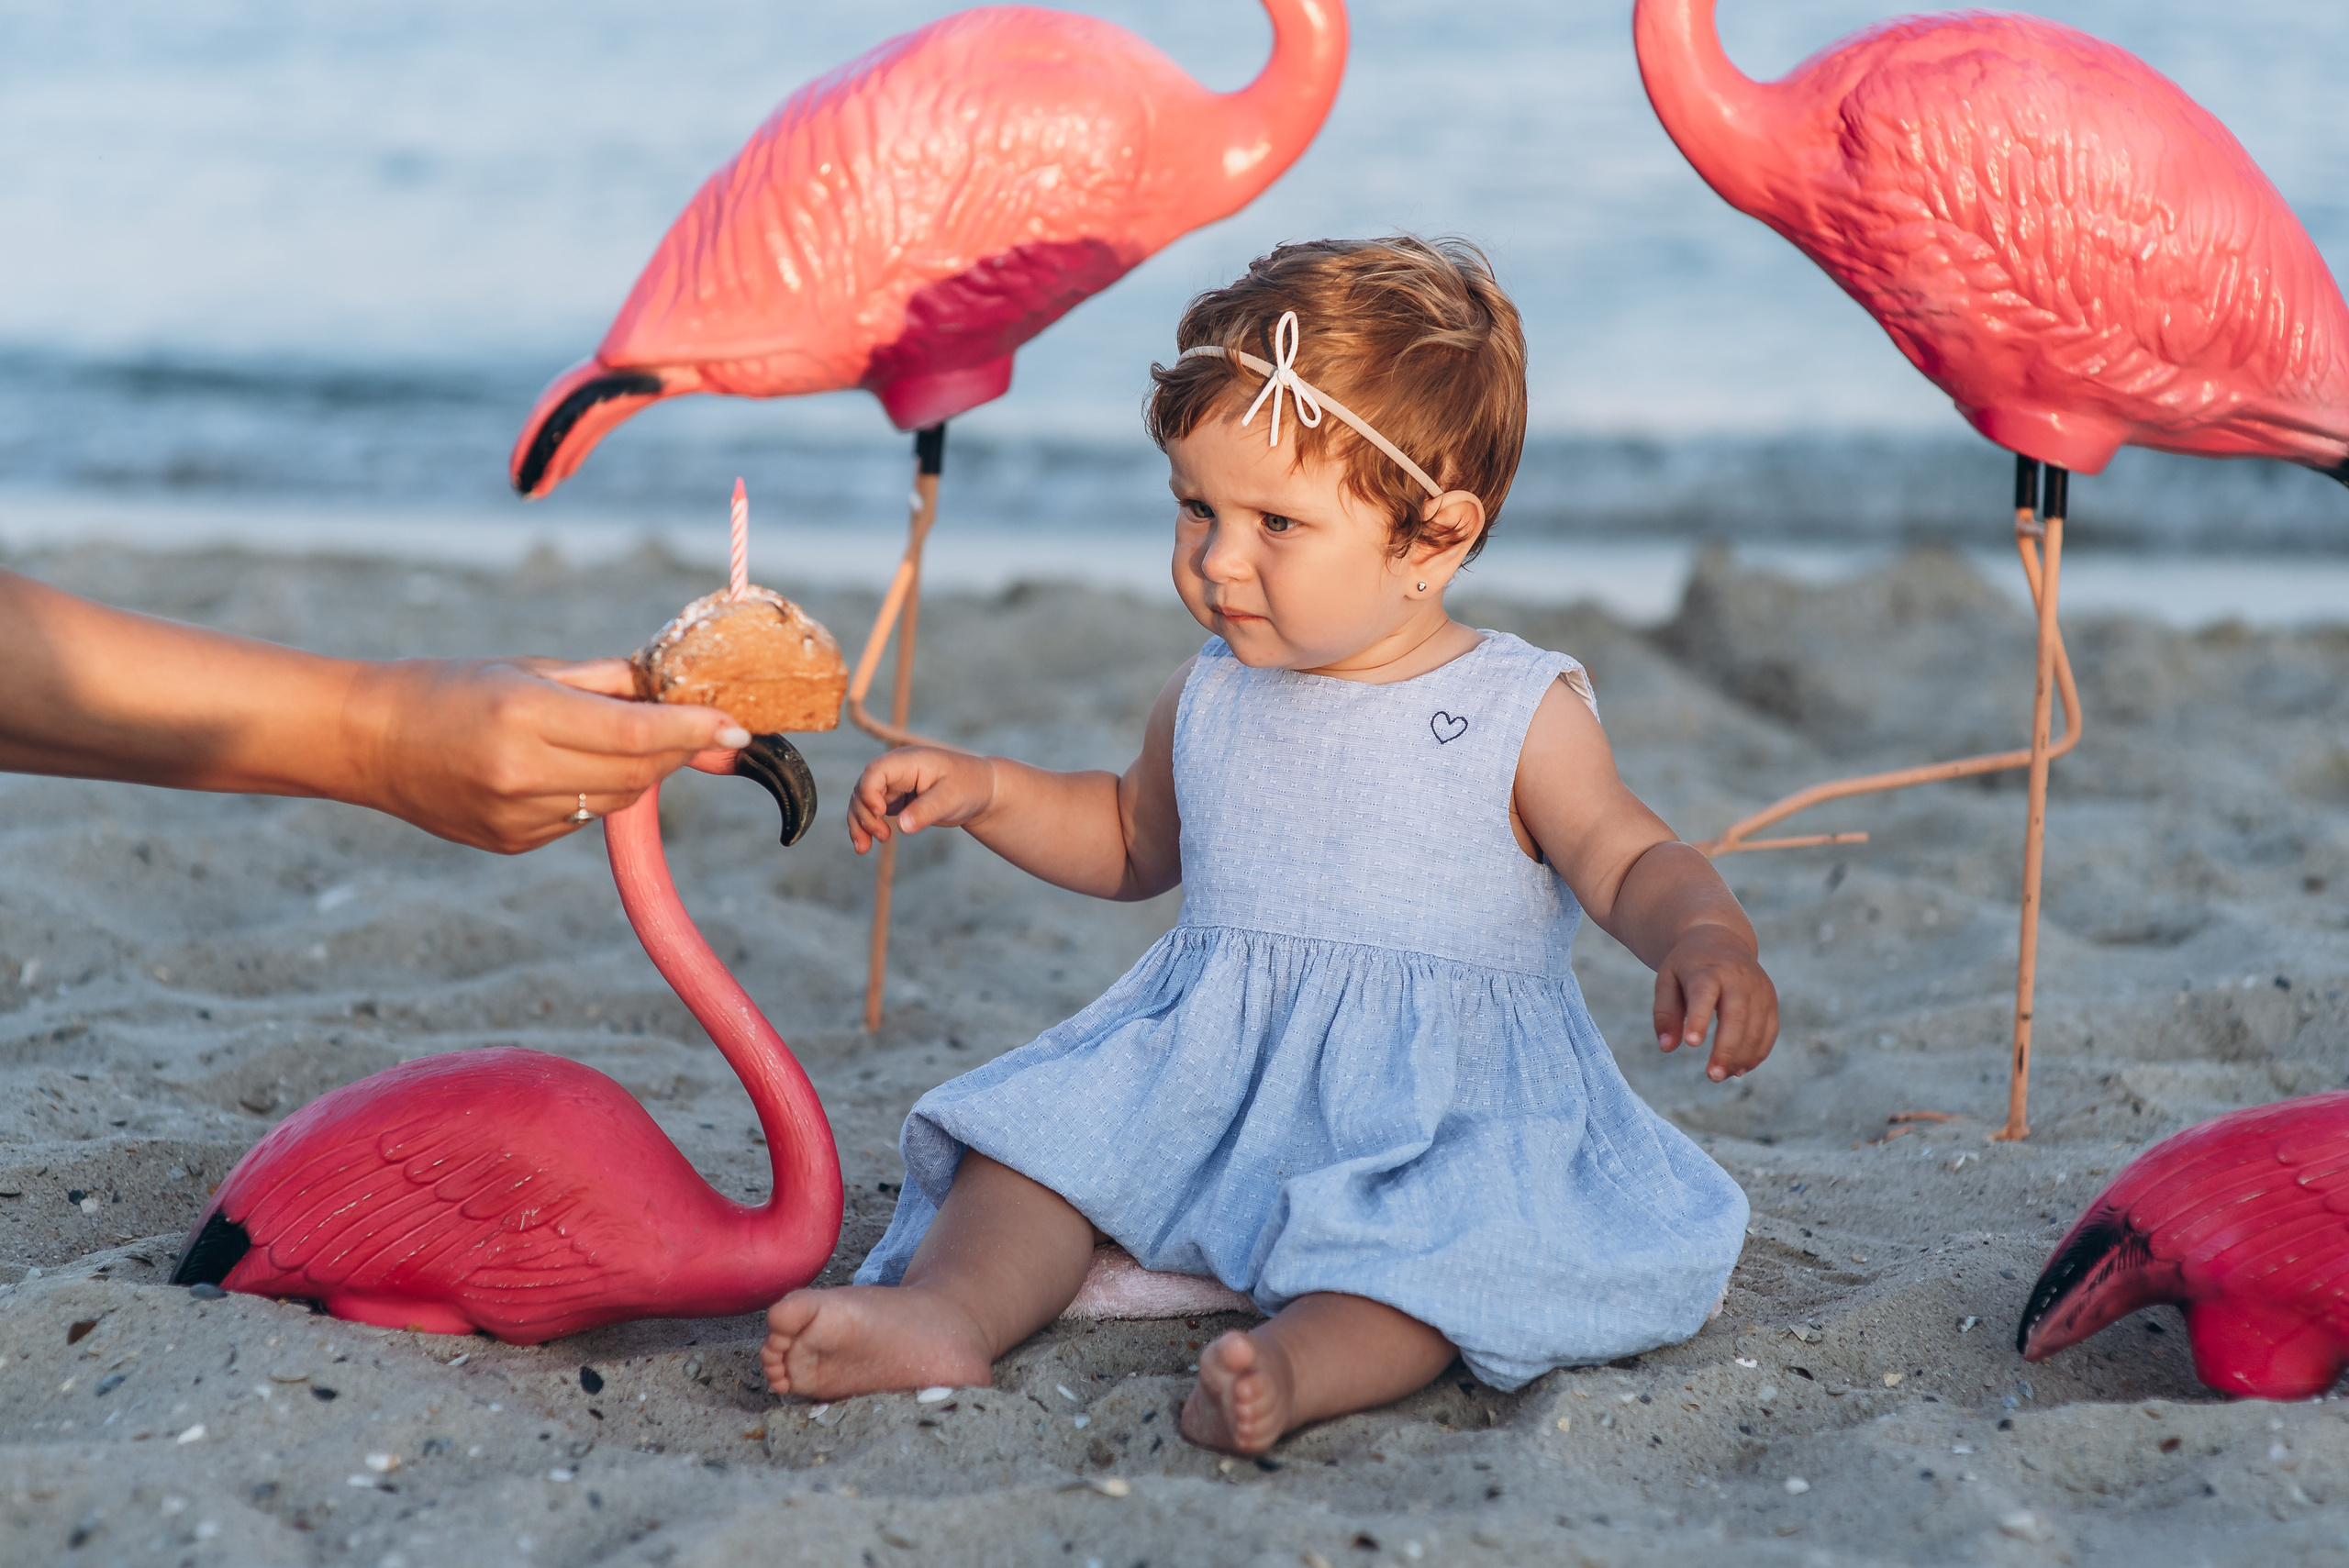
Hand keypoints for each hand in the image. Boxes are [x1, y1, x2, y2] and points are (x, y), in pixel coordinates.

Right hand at [343, 656, 748, 853]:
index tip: (737, 728)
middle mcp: (523, 773)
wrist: (369, 741)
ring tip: (615, 739)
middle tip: (693, 726)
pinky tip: (565, 768)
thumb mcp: (532, 669)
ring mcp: (517, 817)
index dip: (695, 731)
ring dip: (638, 772)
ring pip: (616, 801)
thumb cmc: (453, 688)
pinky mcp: (513, 844)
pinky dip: (594, 793)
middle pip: (638, 774)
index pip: (638, 735)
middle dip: (677, 750)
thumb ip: (615, 686)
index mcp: (527, 717)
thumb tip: (688, 699)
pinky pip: (582, 820)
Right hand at [847, 746, 997, 853]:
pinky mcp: (895, 800)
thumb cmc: (969, 786)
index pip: (875, 771)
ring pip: (863, 803)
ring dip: (859, 824)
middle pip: (863, 789)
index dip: (869, 793)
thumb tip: (901, 825)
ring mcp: (893, 786)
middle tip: (883, 836)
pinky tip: (865, 846)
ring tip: (863, 849)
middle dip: (864, 814)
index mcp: (908, 761)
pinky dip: (867, 828)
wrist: (981, 790)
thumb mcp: (951, 798)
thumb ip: (926, 811)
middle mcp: (896, 771)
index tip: (881, 813)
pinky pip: (872, 813)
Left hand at [1653, 924, 1778, 1082]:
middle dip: (1726, 1049)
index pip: (1705, 994)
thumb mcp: (1667, 981)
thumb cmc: (1688, 966)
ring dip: (1741, 1057)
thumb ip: (1665, 1014)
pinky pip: (1770, 1031)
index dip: (1699, 1019)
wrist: (1721, 939)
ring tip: (1720, 1075)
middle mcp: (1738, 977)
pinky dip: (1757, 1053)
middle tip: (1712, 1076)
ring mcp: (1759, 988)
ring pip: (1757, 1028)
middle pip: (1737, 1015)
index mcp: (1707, 970)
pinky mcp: (1770, 1000)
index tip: (1691, 1044)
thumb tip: (1667, 1048)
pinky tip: (1739, 1069)